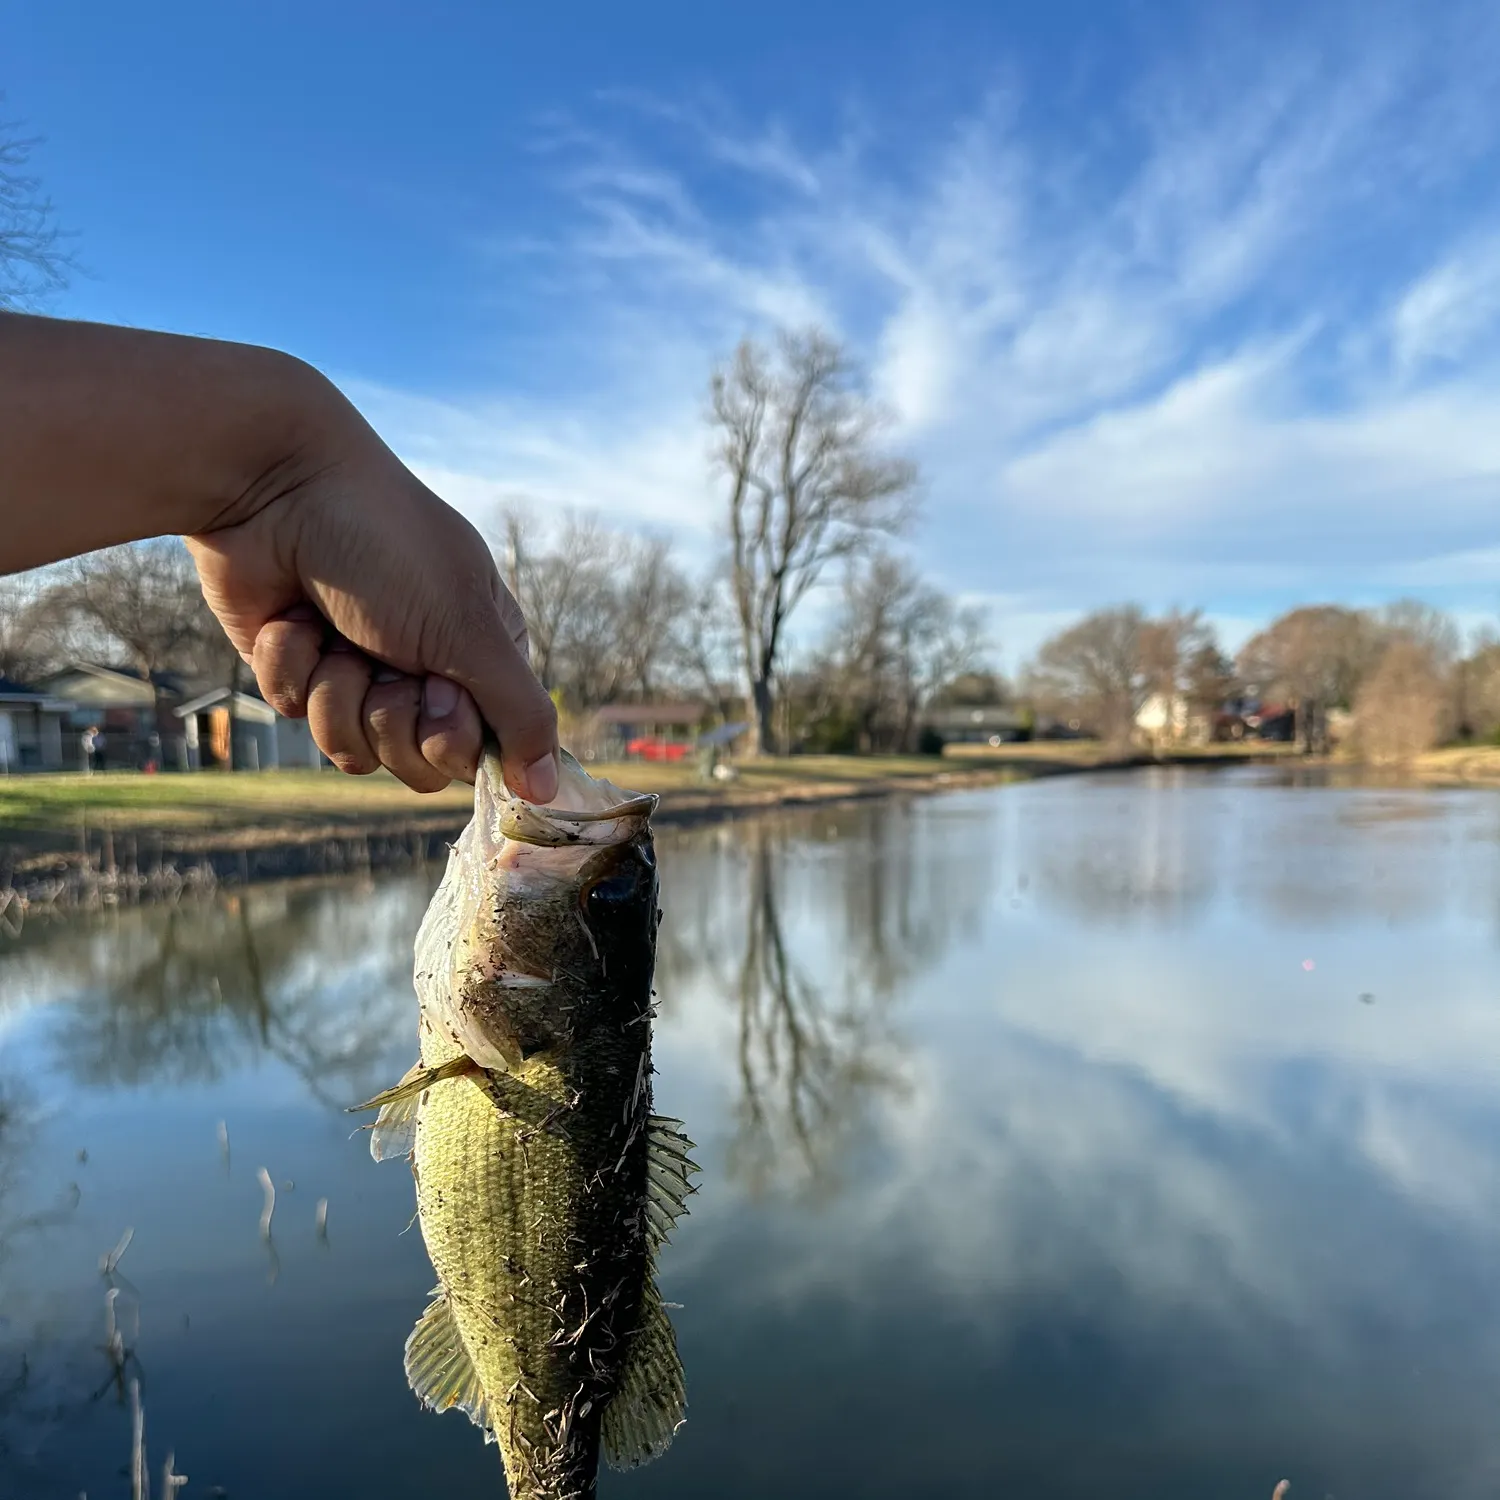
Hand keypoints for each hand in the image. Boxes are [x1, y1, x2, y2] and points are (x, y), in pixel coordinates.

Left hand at [185, 398, 558, 800]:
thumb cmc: (387, 544)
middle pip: (418, 762)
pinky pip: (298, 715)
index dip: (452, 733)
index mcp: (482, 653)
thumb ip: (520, 715)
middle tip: (383, 659)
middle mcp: (426, 668)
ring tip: (333, 633)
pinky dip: (292, 667)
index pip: (481, 749)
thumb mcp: (470, 631)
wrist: (276, 487)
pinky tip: (293, 619)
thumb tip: (548, 791)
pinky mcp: (299, 670)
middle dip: (390, 717)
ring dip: (336, 691)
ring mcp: (360, 671)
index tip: (439, 687)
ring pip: (353, 750)